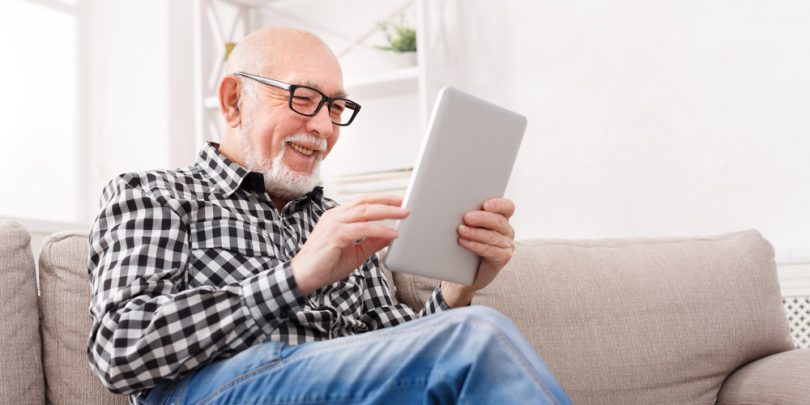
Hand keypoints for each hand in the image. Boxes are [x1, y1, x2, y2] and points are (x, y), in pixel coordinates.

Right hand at [291, 195, 407, 294]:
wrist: (304, 276)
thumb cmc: (325, 265)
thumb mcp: (356, 253)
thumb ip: (372, 242)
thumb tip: (391, 235)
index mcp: (337, 217)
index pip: (362, 202)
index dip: (381, 200)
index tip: (398, 202)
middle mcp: (335, 216)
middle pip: (365, 202)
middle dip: (387, 201)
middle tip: (405, 204)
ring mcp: (333, 223)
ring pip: (365, 211)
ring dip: (387, 212)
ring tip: (403, 215)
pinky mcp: (335, 234)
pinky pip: (362, 229)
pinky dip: (379, 230)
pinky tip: (391, 234)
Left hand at [442, 198, 515, 306]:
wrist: (464, 272)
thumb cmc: (464, 244)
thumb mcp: (465, 226)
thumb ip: (466, 215)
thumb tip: (450, 204)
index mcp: (501, 217)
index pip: (507, 207)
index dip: (498, 204)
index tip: (485, 204)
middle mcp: (506, 230)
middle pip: (499, 221)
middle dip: (482, 218)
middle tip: (467, 217)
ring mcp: (506, 244)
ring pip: (493, 236)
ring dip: (476, 232)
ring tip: (461, 230)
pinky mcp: (503, 257)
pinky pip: (491, 250)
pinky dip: (476, 245)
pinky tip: (464, 242)